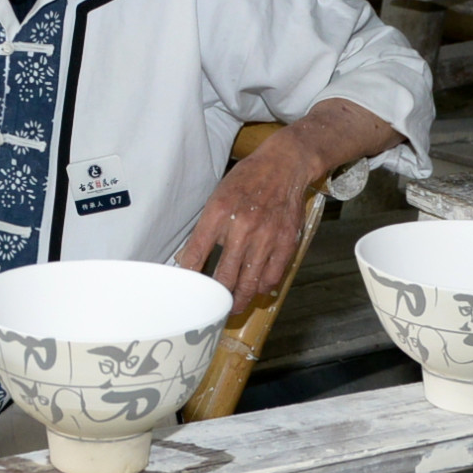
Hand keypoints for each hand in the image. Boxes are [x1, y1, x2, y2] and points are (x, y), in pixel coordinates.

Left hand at [180, 132, 323, 315]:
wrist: (284, 165)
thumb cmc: (247, 180)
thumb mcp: (218, 197)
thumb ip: (205, 228)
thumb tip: (189, 259)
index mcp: (218, 213)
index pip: (196, 254)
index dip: (189, 277)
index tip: (187, 290)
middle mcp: (241, 227)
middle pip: (224, 277)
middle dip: (216, 298)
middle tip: (213, 307)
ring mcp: (266, 237)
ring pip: (248, 282)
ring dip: (239, 300)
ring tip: (233, 307)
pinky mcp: (286, 242)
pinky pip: (272, 276)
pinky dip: (263, 287)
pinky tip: (257, 289)